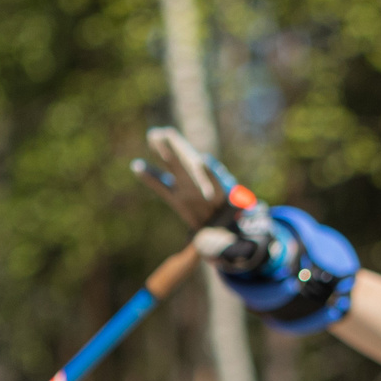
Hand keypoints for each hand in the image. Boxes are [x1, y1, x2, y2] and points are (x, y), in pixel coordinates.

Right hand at [133, 128, 355, 332]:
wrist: (227, 237)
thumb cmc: (234, 238)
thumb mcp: (236, 245)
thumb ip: (235, 245)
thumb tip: (244, 242)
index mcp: (224, 197)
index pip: (217, 182)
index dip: (210, 174)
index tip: (203, 162)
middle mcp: (206, 189)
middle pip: (193, 167)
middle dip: (181, 153)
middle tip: (166, 135)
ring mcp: (191, 191)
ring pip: (178, 169)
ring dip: (167, 153)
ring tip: (154, 135)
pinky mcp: (179, 198)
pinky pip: (163, 187)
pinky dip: (152, 177)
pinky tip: (136, 167)